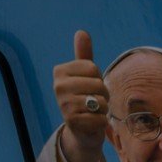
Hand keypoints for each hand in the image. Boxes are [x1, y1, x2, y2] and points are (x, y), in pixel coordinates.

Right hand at [54, 29, 108, 161]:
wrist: (81, 129)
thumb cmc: (84, 96)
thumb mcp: (84, 75)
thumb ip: (83, 54)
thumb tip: (81, 32)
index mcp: (59, 72)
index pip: (92, 67)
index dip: (97, 77)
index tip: (89, 85)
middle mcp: (58, 87)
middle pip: (98, 83)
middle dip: (103, 94)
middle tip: (93, 101)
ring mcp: (64, 105)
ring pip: (100, 101)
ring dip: (103, 109)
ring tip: (93, 111)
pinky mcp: (72, 122)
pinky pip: (100, 118)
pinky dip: (101, 122)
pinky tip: (91, 122)